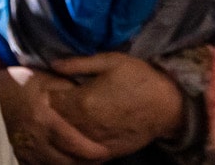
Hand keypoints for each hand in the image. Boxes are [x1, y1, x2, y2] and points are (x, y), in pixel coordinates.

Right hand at [0, 64, 112, 164]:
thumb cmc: (19, 84)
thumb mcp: (45, 80)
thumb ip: (67, 90)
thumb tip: (90, 96)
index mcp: (43, 120)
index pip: (71, 142)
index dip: (90, 151)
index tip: (105, 152)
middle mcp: (34, 140)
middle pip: (64, 161)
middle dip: (85, 163)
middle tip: (103, 159)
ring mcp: (24, 150)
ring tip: (89, 162)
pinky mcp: (18, 154)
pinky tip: (67, 161)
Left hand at [48, 52, 187, 156]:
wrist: (166, 106)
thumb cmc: (140, 78)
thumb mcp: (111, 61)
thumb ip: (79, 63)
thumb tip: (53, 64)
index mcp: (81, 101)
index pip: (49, 99)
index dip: (48, 90)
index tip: (50, 84)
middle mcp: (82, 124)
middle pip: (54, 120)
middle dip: (52, 109)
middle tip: (57, 98)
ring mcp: (91, 141)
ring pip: (65, 136)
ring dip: (62, 125)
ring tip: (70, 113)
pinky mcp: (102, 152)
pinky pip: (79, 150)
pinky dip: (75, 140)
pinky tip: (80, 130)